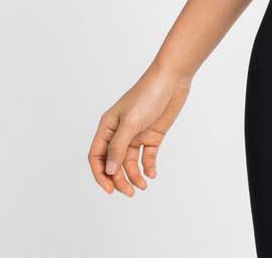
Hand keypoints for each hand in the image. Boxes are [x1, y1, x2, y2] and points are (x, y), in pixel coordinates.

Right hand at [88, 60, 192, 196]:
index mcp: (108, 127)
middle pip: (113, 163)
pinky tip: (152, 174)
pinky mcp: (152, 135)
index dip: (100, 175)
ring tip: (143, 186)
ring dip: (134, 176)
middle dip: (119, 180)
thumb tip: (109, 171)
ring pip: (130, 162)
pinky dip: (148, 167)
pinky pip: (147, 156)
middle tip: (130, 193)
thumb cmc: (148, 94)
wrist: (173, 78)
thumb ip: (118, 147)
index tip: (109, 189)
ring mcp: (137, 134)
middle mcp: (120, 132)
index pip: (97, 156)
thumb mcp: (131, 122)